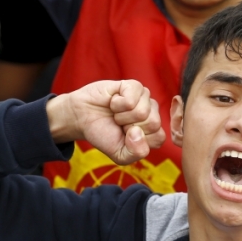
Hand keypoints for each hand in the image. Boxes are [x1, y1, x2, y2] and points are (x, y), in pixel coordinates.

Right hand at [47, 80, 164, 164]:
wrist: (82, 117)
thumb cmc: (103, 134)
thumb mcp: (120, 155)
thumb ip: (136, 152)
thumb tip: (138, 132)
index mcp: (153, 129)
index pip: (159, 138)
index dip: (138, 141)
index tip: (125, 136)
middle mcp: (152, 111)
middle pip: (153, 124)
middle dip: (129, 127)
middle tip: (119, 123)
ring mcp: (144, 97)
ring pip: (142, 112)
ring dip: (122, 116)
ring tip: (116, 113)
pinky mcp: (134, 85)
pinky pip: (131, 100)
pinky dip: (117, 105)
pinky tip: (113, 102)